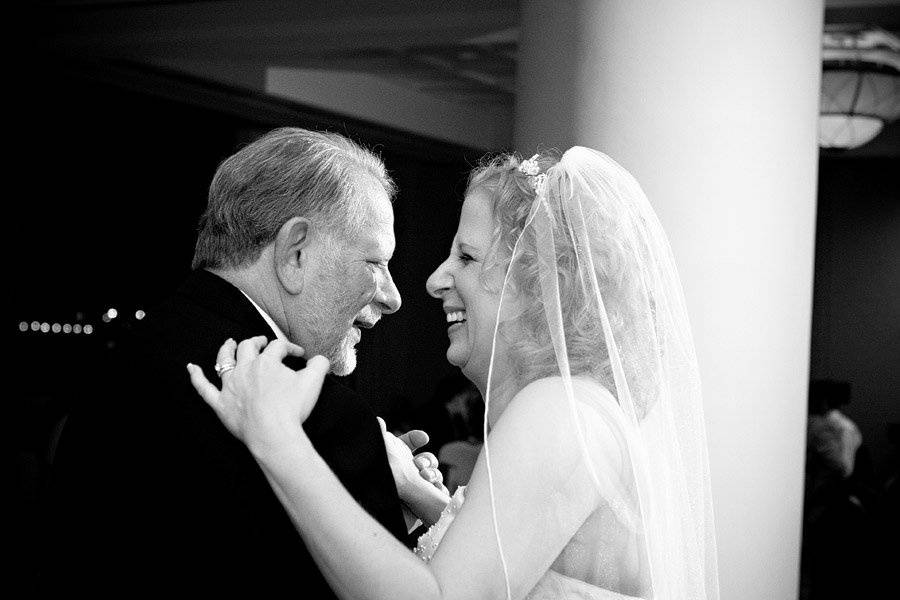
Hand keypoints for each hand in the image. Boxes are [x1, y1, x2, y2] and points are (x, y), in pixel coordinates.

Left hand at [186, 337, 329, 452]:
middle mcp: (245, 369)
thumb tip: (320, 359)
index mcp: (266, 362)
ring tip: (228, 343)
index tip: (299, 355)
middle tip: (263, 342)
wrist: (274, 434)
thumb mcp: (314, 382)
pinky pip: (204, 389)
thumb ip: (319, 365)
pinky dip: (196, 377)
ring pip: (224, 361)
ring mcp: (230, 387)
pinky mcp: (221, 404)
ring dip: (226, 350)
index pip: (278, 347)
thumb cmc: (292, 409)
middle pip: (247, 347)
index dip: (290, 348)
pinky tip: (190, 368)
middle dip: (256, 341)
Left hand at [377, 418, 447, 497]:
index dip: (416, 439)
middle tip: (419, 466)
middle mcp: (406, 473)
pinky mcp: (423, 504)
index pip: (408, 444)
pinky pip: (439, 493)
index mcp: (394, 461)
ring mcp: (417, 488)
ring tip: (426, 479)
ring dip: (433, 474)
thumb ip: (380, 442)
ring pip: (434, 474)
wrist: (380, 522)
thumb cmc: (376, 494)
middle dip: (426, 460)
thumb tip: (378, 420)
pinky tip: (434, 490)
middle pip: (425, 459)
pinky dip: (438, 490)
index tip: (423, 438)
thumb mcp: (379, 464)